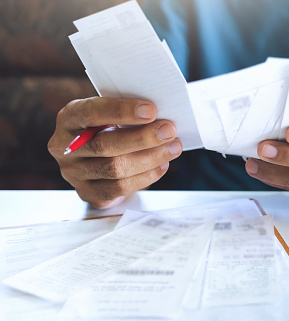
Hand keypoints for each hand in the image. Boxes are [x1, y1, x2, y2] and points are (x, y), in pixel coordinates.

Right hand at [48, 97, 181, 208]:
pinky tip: (162, 164)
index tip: (151, 110)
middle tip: (169, 130)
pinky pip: (120, 187)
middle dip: (143, 138)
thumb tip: (161, 114)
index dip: (121, 111)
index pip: (91, 112)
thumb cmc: (110, 130)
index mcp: (69, 118)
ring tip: (173, 147)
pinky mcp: (89, 194)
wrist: (99, 161)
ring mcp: (74, 174)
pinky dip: (146, 176)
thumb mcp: (112, 116)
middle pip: (105, 145)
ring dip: (151, 157)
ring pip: (115, 168)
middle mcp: (65, 147)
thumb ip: (127, 113)